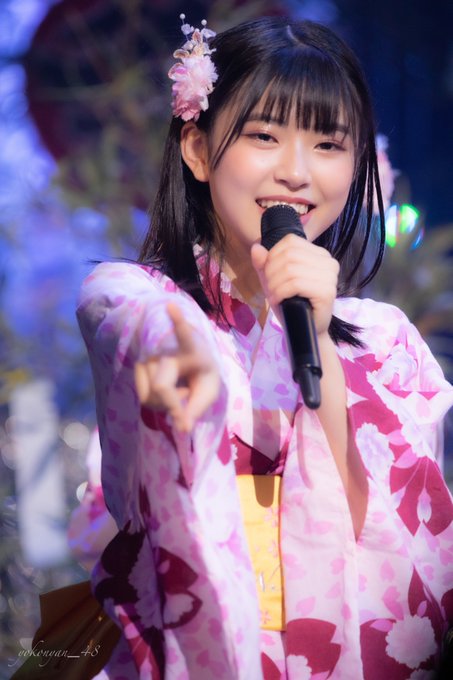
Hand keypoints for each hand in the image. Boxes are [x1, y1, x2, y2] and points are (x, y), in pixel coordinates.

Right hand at [134, 303, 220, 431]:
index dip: (177, 321)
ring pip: (148, 396)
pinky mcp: (138, 366)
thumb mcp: (209, 388)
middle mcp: (164, 349)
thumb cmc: (201, 371)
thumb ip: (197, 408)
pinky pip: (143, 395)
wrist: (192, 359)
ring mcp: (147, 356)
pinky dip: (157, 404)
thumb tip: (182, 429)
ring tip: (180, 393)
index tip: (170, 305)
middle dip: (173, 405)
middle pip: (160, 387)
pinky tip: (170, 393)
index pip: (183, 335)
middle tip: (186, 406)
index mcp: (190, 348)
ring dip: (165, 404)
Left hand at [250, 234, 338, 336]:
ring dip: (274, 284)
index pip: (290, 241)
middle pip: (289, 255)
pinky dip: (281, 292)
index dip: (273, 256)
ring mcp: (330, 277)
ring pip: (291, 269)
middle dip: (271, 272)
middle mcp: (329, 262)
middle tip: (269, 289)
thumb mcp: (274, 280)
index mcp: (320, 254)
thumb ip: (264, 263)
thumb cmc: (291, 304)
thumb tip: (256, 247)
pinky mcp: (327, 292)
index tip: (268, 274)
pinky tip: (278, 301)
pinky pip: (296, 284)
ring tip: (273, 296)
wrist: (304, 330)